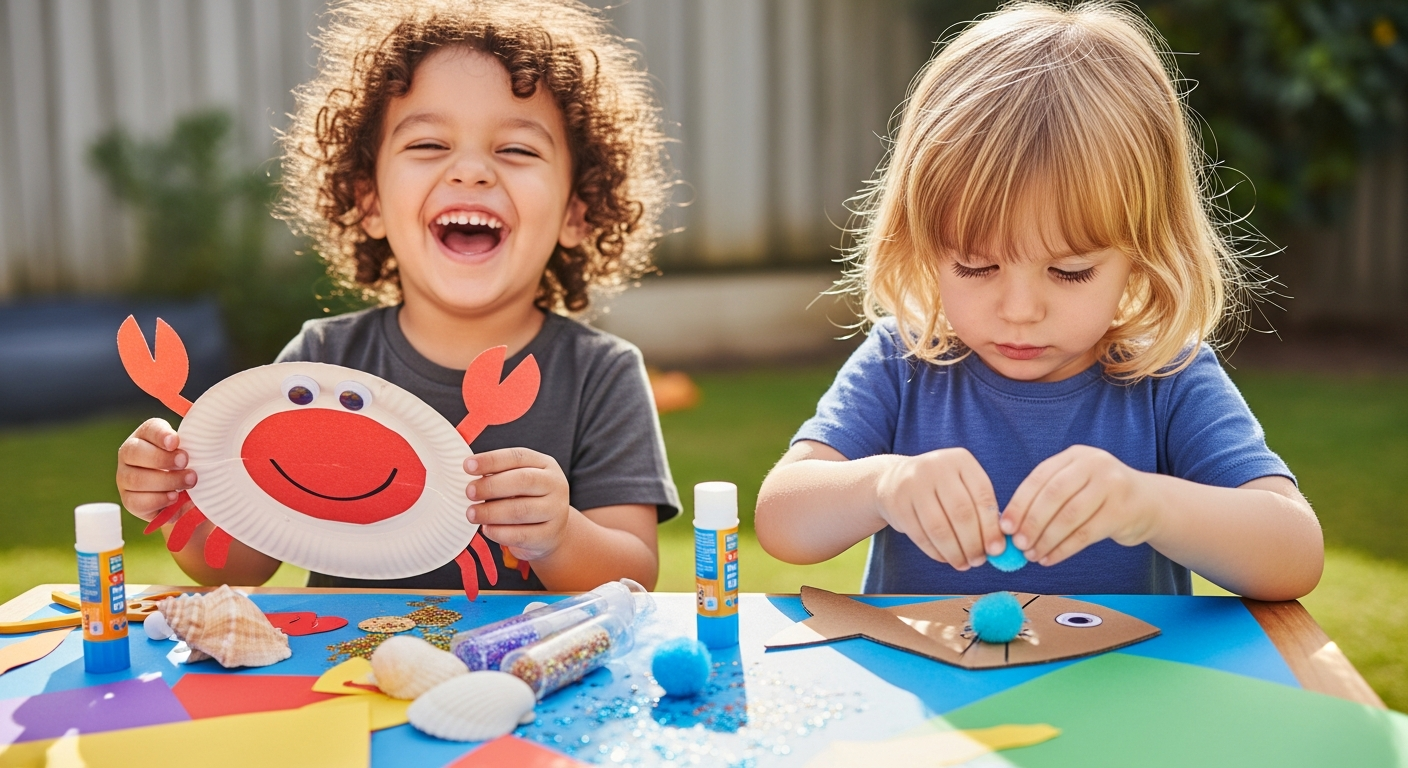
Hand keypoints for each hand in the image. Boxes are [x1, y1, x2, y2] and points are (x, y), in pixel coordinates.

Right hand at [116, 418, 195, 520]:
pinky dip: (157, 500)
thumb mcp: (193, 450)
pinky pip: (136, 502)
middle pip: (135, 452)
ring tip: (189, 481)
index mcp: (146, 436)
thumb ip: (196, 443)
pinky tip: (174, 497)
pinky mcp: (129, 501)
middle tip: (185, 463)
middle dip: (162, 458)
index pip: (149, 429)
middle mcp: (130, 455)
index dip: (161, 434)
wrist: (181, 494)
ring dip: (165, 481)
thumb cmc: (188, 465)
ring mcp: (125, 478)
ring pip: (136, 479)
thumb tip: (212, 442)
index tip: (175, 442)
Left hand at [464, 447, 570, 561]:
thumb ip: (499, 475)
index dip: (491, 460)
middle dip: (491, 486)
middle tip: (469, 492)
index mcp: (545, 465)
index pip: (518, 456)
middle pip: (522, 480)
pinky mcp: (550, 535)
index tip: (467, 466)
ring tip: (472, 513)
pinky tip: (487, 529)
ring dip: (491, 512)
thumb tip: (469, 476)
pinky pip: (522, 535)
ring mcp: (555, 510)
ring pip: (521, 510)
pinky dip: (499, 532)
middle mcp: (554, 485)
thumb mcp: (519, 480)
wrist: (552, 530)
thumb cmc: (527, 499)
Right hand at [874, 448, 1003, 569]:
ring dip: (955, 552)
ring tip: (964, 564)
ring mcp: (913, 484)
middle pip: (961, 513)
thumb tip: (998, 546)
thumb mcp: (961, 486)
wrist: (893, 480)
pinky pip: (921, 535)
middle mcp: (936, 467)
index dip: (991, 526)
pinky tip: (946, 558)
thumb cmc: (940, 489)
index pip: (982, 496)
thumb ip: (981, 510)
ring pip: (939, 528)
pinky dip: (936, 552)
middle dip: (973, 543)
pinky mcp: (897, 504)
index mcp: (960, 460)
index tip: (997, 550)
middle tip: (979, 561)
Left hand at [1002, 445, 1156, 565]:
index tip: (1005, 526)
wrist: (1148, 503)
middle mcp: (1094, 465)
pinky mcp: (1122, 511)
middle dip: (1031, 522)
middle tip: (1017, 544)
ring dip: (1046, 539)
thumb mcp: (1076, 484)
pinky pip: (1085, 534)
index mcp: (1075, 455)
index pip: (1040, 478)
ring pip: (1069, 516)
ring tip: (1032, 555)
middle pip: (1053, 495)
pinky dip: (1063, 549)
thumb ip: (1047, 497)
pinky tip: (1050, 558)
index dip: (1020, 503)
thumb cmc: (1100, 497)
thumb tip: (1010, 526)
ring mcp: (1111, 485)